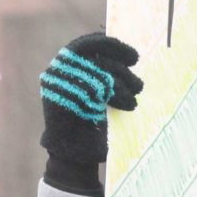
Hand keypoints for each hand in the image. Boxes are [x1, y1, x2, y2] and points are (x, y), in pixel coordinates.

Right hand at [40, 33, 144, 195]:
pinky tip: (127, 105)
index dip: (111, 45)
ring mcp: (57, 84)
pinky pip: (93, 89)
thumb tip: (129, 56)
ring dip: (122, 85)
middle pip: (95, 58)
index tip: (133, 56)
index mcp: (68, 64)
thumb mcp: (102, 94)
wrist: (76, 152)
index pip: (88, 43)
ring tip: (135, 98)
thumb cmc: (93, 122)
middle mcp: (60, 70)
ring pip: (97, 74)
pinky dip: (115, 95)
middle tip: (139, 84)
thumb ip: (108, 73)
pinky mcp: (60, 99)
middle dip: (121, 70)